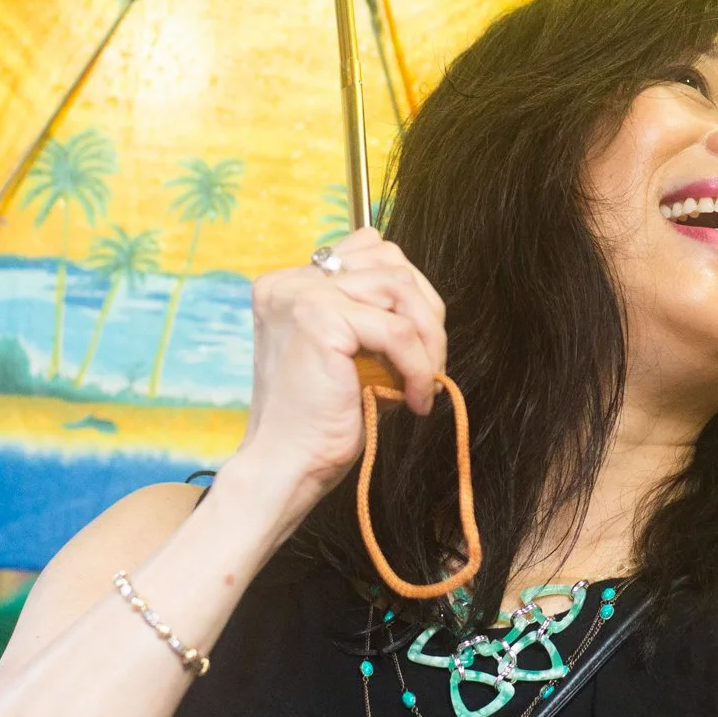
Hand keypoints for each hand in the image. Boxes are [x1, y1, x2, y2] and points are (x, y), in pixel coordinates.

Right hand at [225, 229, 447, 517]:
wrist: (285, 467)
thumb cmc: (318, 420)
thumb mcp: (345, 353)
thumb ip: (369, 314)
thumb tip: (425, 301)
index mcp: (289, 284)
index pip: (368, 249)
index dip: (407, 292)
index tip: (418, 341)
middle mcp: (289, 281)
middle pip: (389, 258)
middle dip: (425, 309)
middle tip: (432, 362)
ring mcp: (301, 295)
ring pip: (400, 285)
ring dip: (428, 336)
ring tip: (426, 379)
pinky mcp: (320, 320)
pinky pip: (399, 330)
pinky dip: (420, 366)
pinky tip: (416, 398)